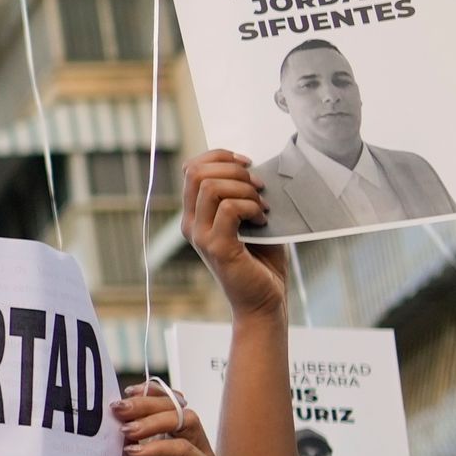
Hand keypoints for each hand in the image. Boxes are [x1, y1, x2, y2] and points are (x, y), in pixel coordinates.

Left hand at [108, 385, 219, 455]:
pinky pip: (187, 449)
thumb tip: (117, 406)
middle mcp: (188, 445)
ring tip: (127, 431)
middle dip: (145, 403)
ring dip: (153, 420)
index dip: (148, 393)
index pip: (167, 404)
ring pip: (186, 420)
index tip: (123, 395)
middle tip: (119, 409)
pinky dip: (159, 445)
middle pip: (176, 406)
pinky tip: (137, 452)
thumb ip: (126, 437)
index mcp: (168, 439)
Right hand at [181, 154, 282, 319]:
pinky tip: (263, 220)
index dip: (219, 155)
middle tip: (259, 186)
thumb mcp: (248, 219)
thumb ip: (241, 194)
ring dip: (244, 189)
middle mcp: (190, 223)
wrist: (265, 300)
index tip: (247, 162)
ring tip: (262, 205)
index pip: (191, 168)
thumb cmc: (261, 260)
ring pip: (210, 187)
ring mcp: (200, 236)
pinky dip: (250, 207)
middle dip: (233, 169)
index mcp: (194, 214)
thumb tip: (251, 166)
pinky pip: (229, 209)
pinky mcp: (217, 247)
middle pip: (196, 172)